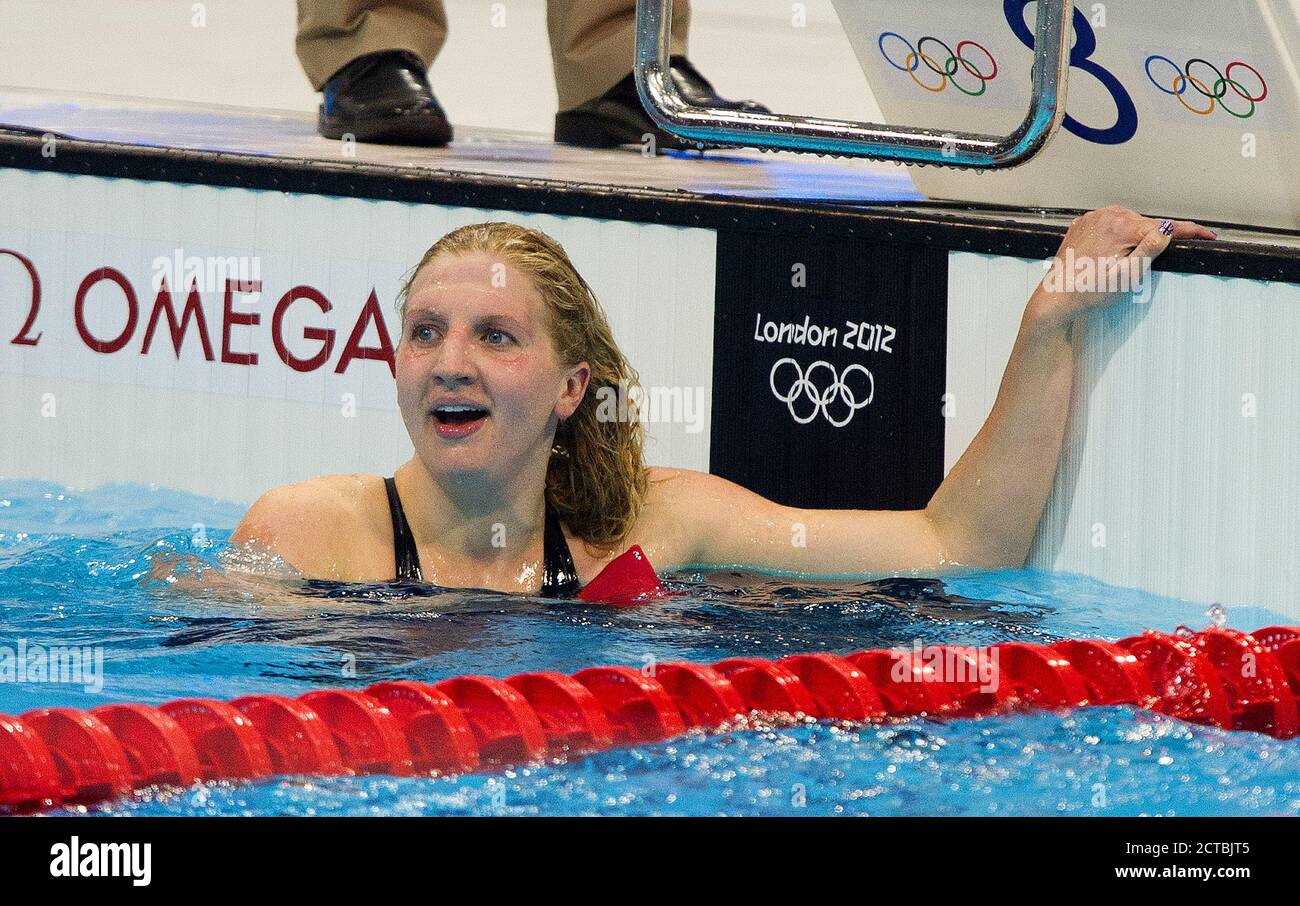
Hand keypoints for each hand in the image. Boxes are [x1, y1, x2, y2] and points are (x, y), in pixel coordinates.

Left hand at [1027, 205, 1216, 330]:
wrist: (1056, 298)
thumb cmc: (1089, 292)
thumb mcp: (1128, 276)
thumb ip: (1150, 250)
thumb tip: (1168, 229)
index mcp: (1121, 226)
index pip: (1165, 227)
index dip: (1189, 232)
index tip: (1209, 236)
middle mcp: (1106, 215)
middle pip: (1145, 224)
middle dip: (1155, 239)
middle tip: (1148, 263)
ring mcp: (1092, 218)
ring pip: (1128, 223)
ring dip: (1135, 237)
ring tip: (1124, 262)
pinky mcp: (1082, 225)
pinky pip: (1109, 225)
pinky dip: (1117, 235)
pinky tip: (1111, 253)